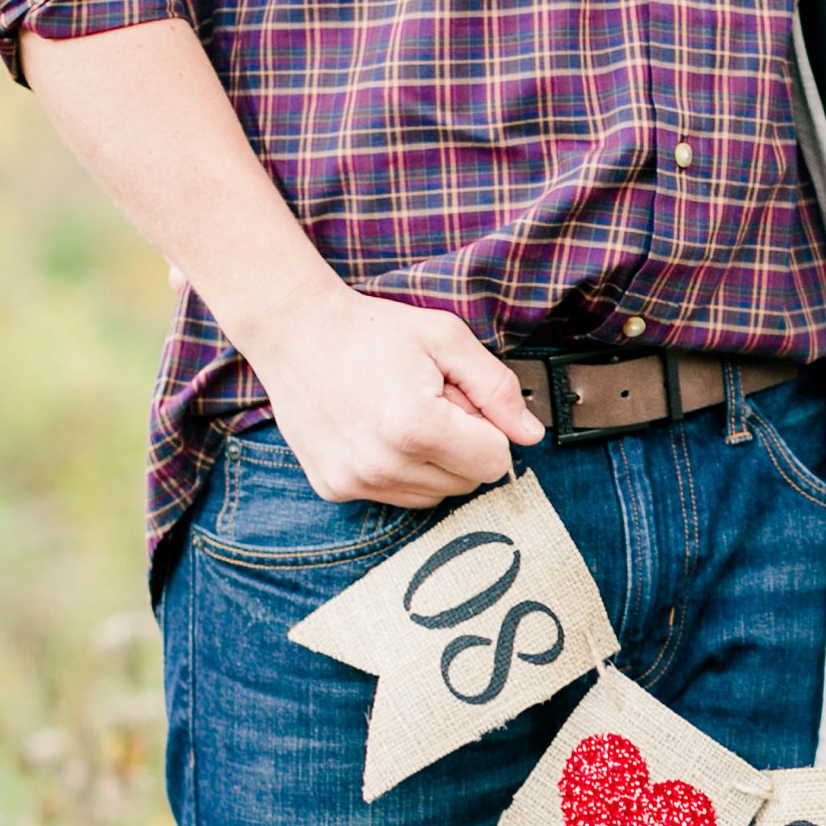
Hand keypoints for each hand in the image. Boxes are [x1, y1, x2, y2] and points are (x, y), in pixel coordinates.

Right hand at [246, 282, 541, 506]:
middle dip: (461, 444)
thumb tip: (531, 434)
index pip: (494, 461)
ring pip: (434, 495)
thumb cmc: (371, 330)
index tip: (458, 399)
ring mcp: (355, 481)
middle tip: (427, 401)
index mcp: (417, 428)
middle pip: (467, 482)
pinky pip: (395, 495)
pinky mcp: (335, 488)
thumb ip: (497, 388)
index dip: (486, 428)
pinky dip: (398, 469)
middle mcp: (384, 465)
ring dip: (431, 460)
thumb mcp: (446, 339)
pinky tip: (375, 430)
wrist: (294, 330)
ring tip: (399, 414)